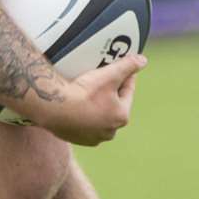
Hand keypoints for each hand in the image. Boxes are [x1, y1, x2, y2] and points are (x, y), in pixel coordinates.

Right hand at [31, 53, 146, 145]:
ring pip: (98, 117)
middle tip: (102, 79)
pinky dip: (82, 116)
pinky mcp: (76, 139)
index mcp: (121, 116)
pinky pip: (83, 124)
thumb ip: (128, 66)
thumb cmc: (84, 93)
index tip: (121, 66)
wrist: (54, 109)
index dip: (125, 76)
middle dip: (110, 93)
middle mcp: (109, 131)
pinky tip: (75, 106)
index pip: (127, 91)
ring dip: (96, 107)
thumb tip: (143, 60)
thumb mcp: (109, 75)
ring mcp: (92, 137)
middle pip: (113, 106)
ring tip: (87, 92)